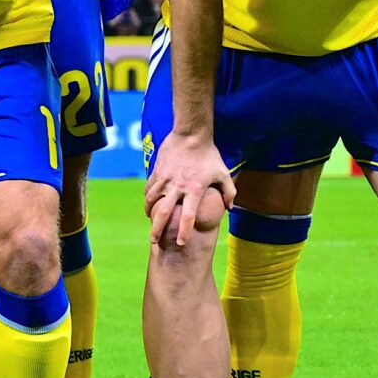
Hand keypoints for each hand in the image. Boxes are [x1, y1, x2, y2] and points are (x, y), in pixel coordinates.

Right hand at [143, 132, 233, 252]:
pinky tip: (149, 202)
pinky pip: (149, 188)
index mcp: (194, 190)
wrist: (191, 134)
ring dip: (149, 213)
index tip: (181, 243)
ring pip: (152, 201)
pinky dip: (148, 197)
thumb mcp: (224, 173)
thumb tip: (230, 208)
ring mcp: (165, 179)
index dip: (184, 231)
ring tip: (150, 220)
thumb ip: (229, 192)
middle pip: (163, 213)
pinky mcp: (157, 171)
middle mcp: (177, 187)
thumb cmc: (209, 155)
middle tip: (154, 241)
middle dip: (157, 229)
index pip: (187, 216)